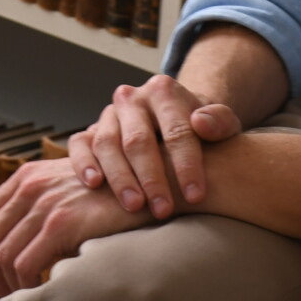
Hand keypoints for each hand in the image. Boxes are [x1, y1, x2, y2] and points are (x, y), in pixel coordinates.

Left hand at [0, 154, 149, 295]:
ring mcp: (43, 202)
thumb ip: (40, 211)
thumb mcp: (67, 194)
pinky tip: (38, 291)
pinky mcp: (61, 222)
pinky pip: (25, 263)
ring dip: (6, 282)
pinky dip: (24, 283)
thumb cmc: (113, 199)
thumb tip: (13, 253)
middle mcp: (28, 185)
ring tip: (21, 296)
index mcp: (25, 177)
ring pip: (2, 254)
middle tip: (1, 293)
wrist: (151, 189)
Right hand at [66, 75, 242, 217]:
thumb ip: (220, 121)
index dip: (186, 164)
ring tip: (134, 206)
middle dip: (151, 178)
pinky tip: (94, 184)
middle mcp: (132, 98)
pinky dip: (83, 163)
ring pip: (107, 143)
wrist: (175, 121)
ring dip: (120, 177)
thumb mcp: (221, 122)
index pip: (176, 130)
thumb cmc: (202, 129)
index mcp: (164, 91)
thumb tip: (202, 124)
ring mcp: (108, 114)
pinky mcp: (89, 130)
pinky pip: (79, 144)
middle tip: (163, 209)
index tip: (196, 195)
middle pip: (138, 140)